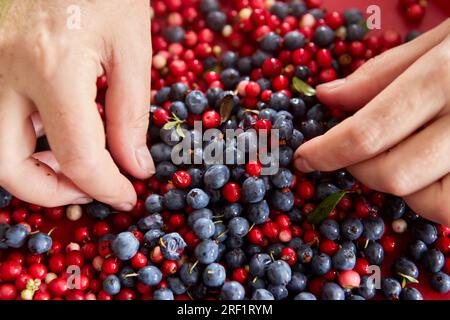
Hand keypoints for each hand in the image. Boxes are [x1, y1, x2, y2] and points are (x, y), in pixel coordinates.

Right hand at [0, 0, 153, 210]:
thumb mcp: (131, 49)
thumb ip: (131, 114)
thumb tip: (134, 166)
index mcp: (52, 67)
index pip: (79, 157)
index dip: (107, 188)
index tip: (128, 196)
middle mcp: (4, 71)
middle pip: (9, 166)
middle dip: (53, 192)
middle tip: (91, 189)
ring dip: (35, 169)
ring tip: (79, 162)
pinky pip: (1, 119)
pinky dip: (26, 141)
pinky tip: (58, 132)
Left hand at [295, 19, 449, 225]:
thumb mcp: (443, 40)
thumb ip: (384, 71)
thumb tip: (328, 97)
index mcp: (449, 77)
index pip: (370, 129)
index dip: (328, 150)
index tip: (304, 157)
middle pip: (394, 174)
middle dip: (356, 170)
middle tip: (346, 155)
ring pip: (430, 203)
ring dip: (397, 188)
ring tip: (392, 159)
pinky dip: (431, 199)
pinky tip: (425, 172)